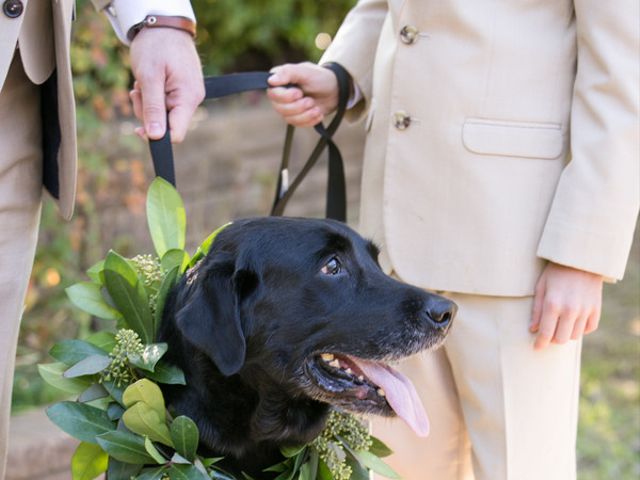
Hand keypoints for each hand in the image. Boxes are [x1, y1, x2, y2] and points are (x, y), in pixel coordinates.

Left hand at [129, 28, 204, 142]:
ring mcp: (188, 94)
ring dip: (147, 102)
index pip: (176, 134)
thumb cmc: (156, 46)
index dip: (156, 136)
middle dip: (147, 112)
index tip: (137, 128)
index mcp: (187, 98)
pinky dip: (152, 95)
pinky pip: (164, 103)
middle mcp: (192, 99)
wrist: (163, 24)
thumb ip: (153, 108)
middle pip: (167, 125)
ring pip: (163, 114)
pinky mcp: (181, 90)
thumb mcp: (149, 77)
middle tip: (138, 91)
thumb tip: (155, 137)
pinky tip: (148, 82)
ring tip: (143, 83)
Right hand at [267, 62, 339, 126]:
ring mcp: (288, 108)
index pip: (273, 94)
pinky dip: (310, 120)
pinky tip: (318, 113)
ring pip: (289, 119)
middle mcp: (281, 95)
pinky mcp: (297, 118)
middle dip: (298, 107)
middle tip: (310, 100)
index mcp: (280, 81)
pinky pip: (299, 124)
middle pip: (280, 109)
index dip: (286, 97)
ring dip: (305, 115)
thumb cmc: (320, 77)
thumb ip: (288, 73)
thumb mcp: (305, 72)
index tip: (299, 93)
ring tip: (316, 107)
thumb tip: (270, 80)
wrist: (335, 90)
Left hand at [530, 263, 603, 349]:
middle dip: (552, 339)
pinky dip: (581, 329)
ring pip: (575, 336)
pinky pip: (589, 328)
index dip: (540, 343)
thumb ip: (537, 310)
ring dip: (566, 333)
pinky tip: (574, 321)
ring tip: (560, 325)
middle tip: (548, 334)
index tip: (536, 348)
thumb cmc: (555, 272)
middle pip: (561, 339)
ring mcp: (586, 310)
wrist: (580, 259)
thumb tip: (533, 329)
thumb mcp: (541, 287)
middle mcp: (570, 310)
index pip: (546, 333)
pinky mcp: (596, 308)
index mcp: (553, 304)